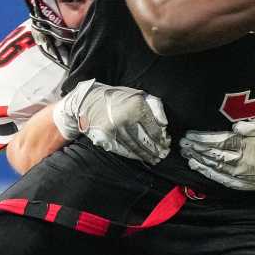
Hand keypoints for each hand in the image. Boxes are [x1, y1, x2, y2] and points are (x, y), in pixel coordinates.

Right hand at [53, 79, 170, 164]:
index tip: (165, 144)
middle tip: (161, 156)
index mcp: (137, 106)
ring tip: (153, 159)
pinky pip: (122, 149)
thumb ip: (155, 106)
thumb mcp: (138, 94)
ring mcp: (114, 128)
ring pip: (133, 146)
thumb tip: (164, 124)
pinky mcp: (105, 136)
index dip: (161, 139)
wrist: (88, 100)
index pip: (153, 129)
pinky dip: (132, 155)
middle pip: (144, 140)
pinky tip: (139, 157)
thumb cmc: (117, 97)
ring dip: (144, 155)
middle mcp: (126, 117)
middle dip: (154, 150)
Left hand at [179, 118, 254, 194]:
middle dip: (196, 148)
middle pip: (212, 154)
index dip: (202, 138)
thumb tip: (235, 126)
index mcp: (246, 146)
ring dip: (197, 159)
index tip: (190, 133)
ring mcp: (240, 175)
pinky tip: (196, 166)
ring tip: (185, 152)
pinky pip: (219, 178)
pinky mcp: (240, 184)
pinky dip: (206, 172)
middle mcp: (241, 162)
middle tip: (182, 142)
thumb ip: (253, 126)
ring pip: (213, 166)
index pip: (218, 141)